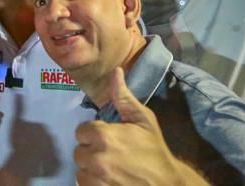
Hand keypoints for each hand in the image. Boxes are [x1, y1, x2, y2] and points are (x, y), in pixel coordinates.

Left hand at [73, 68, 207, 185]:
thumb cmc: (154, 150)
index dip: (95, 134)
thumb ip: (123, 97)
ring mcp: (96, 179)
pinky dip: (93, 183)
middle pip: (79, 151)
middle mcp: (95, 158)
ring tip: (110, 168)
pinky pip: (84, 185)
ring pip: (80, 170)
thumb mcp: (143, 120)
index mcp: (103, 135)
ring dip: (91, 169)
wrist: (166, 183)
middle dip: (92, 151)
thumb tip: (115, 71)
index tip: (109, 138)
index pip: (82, 131)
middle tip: (111, 154)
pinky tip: (109, 180)